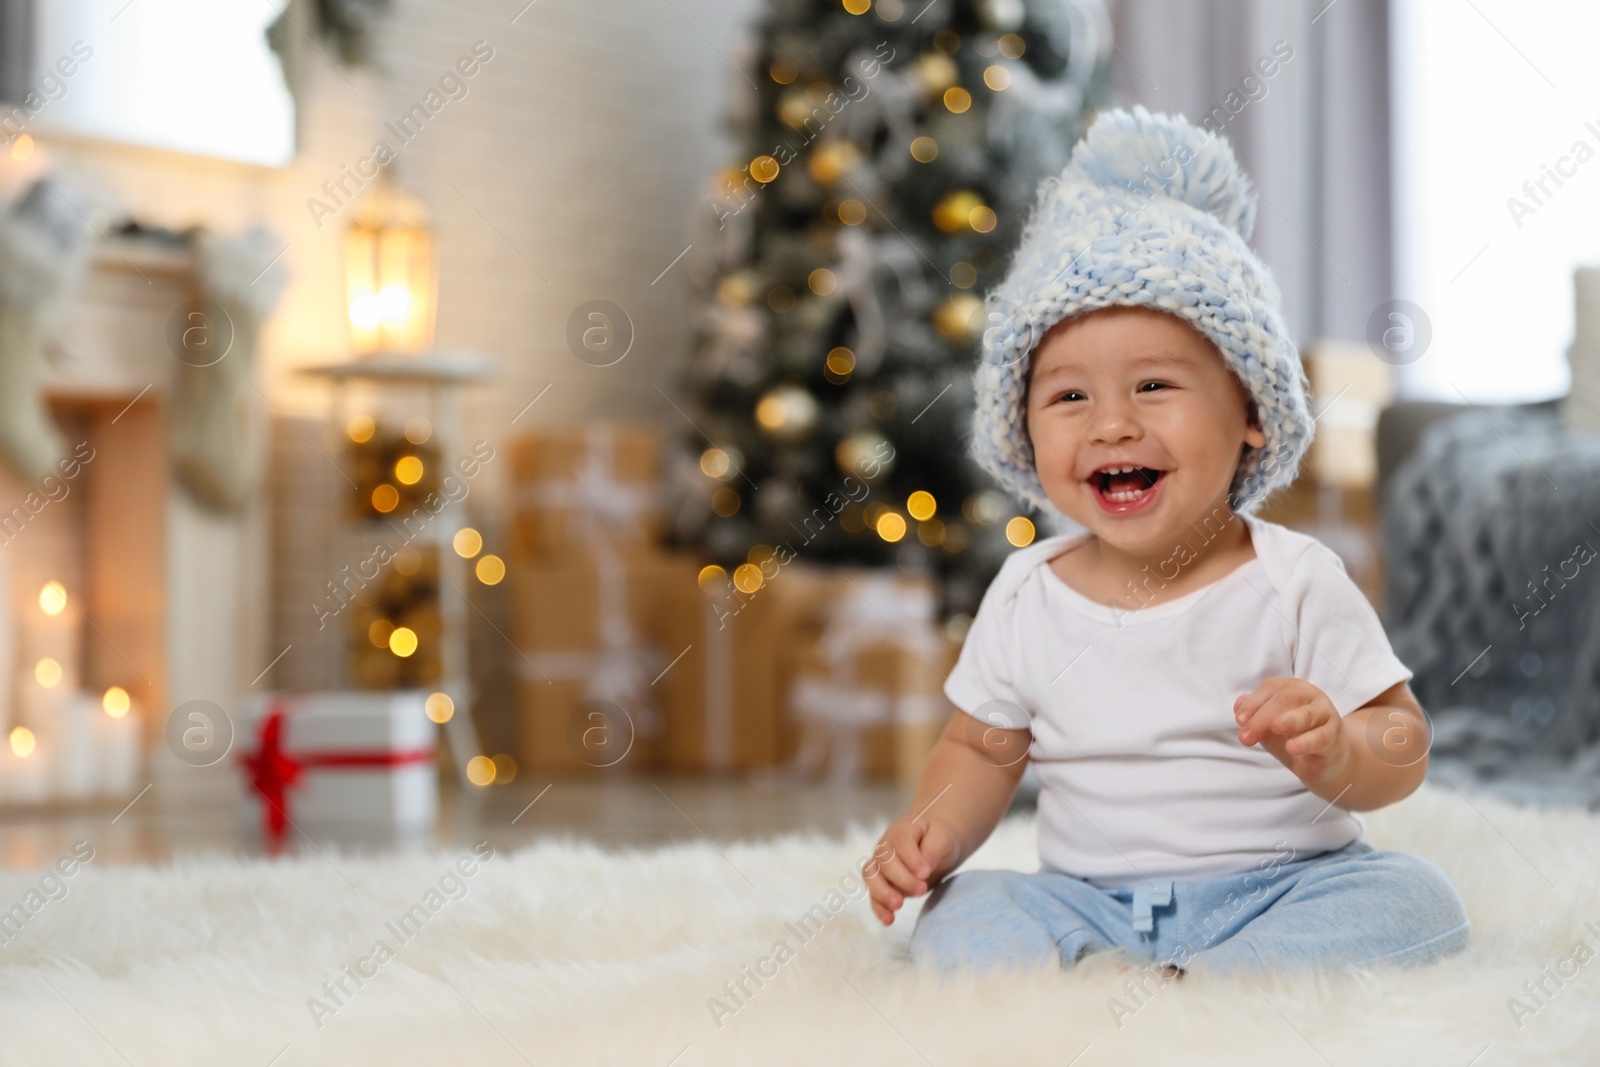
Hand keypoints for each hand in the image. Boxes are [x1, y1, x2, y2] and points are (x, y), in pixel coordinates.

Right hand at [862, 813, 961, 925]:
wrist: (933, 843)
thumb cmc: (938, 838)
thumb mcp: (943, 838)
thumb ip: (934, 849)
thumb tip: (923, 868)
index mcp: (902, 830)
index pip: (900, 841)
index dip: (910, 858)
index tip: (925, 872)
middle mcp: (885, 846)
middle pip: (883, 861)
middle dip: (902, 879)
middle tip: (922, 889)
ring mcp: (881, 865)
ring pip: (871, 877)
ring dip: (882, 893)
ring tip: (899, 905)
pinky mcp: (882, 884)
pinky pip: (874, 896)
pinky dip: (879, 908)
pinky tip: (889, 920)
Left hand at [1234, 677, 1351, 785]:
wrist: (1325, 758)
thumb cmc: (1294, 736)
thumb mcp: (1268, 728)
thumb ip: (1254, 716)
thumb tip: (1239, 705)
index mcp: (1291, 688)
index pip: (1271, 688)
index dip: (1253, 703)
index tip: (1239, 720)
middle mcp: (1310, 696)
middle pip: (1285, 699)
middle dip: (1262, 717)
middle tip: (1246, 736)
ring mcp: (1325, 714)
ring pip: (1307, 714)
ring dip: (1290, 720)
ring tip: (1275, 727)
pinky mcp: (1334, 736)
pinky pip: (1320, 737)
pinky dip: (1305, 742)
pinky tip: (1292, 747)